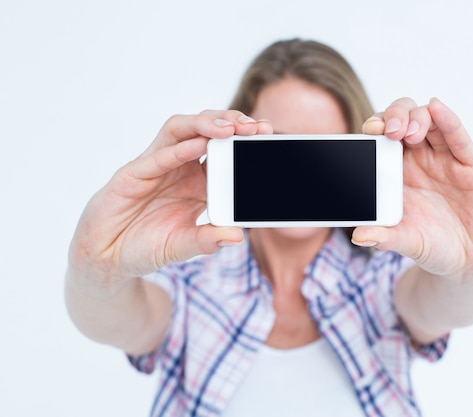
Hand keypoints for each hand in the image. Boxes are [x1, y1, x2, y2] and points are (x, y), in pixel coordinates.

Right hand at [68, 111, 271, 281]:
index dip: (243, 140)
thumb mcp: (183, 246)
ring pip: (180, 130)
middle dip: (231, 123)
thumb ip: (207, 240)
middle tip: (256, 127)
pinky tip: (197, 146)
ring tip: (230, 128)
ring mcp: (155, 167)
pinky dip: (177, 150)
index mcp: (196, 181)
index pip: (223, 150)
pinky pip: (156, 156)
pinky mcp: (132, 174)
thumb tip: (238, 236)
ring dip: (206, 125)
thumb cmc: (146, 246)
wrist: (106, 258)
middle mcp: (178, 167)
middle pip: (205, 131)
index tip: (266, 135)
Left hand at [354, 98, 472, 277]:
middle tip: (391, 131)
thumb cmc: (432, 245)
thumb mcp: (406, 242)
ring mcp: (445, 158)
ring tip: (410, 132)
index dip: (377, 127)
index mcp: (397, 170)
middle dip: (396, 116)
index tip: (369, 130)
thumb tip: (359, 237)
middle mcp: (420, 158)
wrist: (467, 261)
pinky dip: (448, 119)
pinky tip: (438, 108)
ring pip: (430, 121)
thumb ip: (384, 237)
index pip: (383, 136)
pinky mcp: (470, 163)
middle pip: (405, 119)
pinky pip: (458, 137)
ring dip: (417, 117)